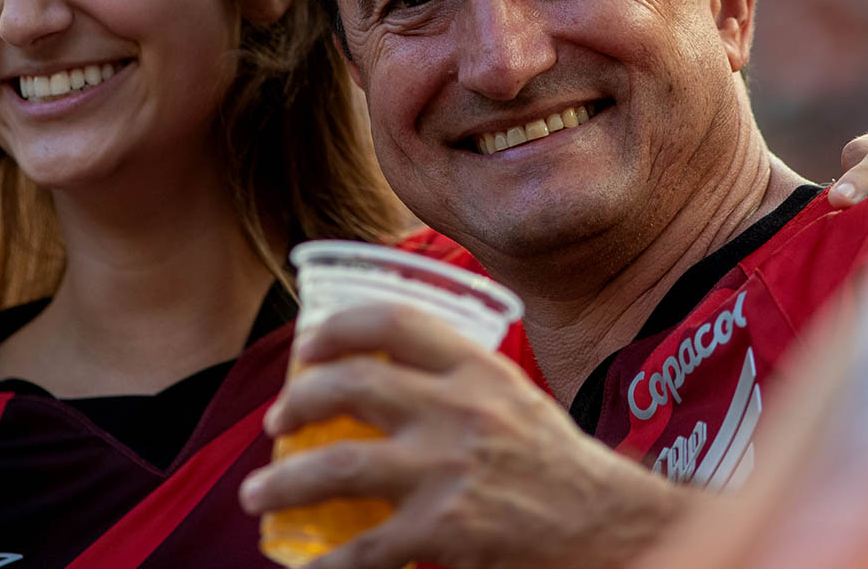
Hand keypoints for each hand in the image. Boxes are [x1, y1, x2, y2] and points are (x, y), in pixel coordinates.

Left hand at [240, 303, 678, 568]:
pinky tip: (306, 565)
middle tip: (276, 422)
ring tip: (258, 494)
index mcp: (478, 369)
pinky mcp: (444, 533)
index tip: (307, 347)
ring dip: (285, 482)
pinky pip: (364, 548)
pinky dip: (326, 563)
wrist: (610, 527)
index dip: (338, 328)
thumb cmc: (559, 465)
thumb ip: (457, 382)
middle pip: (352, 387)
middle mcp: (460, 411)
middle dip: (298, 403)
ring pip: (340, 465)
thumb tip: (385, 376)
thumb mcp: (513, 398)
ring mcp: (449, 472)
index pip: (393, 322)